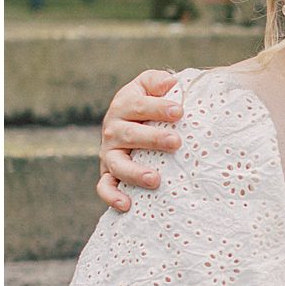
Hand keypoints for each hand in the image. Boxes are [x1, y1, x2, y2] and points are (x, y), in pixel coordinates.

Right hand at [98, 70, 184, 210]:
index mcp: (124, 105)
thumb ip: (157, 81)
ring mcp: (109, 153)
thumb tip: (170, 82)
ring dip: (135, 172)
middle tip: (176, 142)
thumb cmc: (149, 104)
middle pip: (130, 134)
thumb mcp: (150, 86)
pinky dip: (112, 196)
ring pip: (117, 163)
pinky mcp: (108, 173)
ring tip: (156, 179)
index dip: (158, 108)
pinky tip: (127, 205)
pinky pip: (105, 187)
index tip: (179, 112)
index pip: (138, 105)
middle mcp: (113, 129)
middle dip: (153, 138)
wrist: (132, 122)